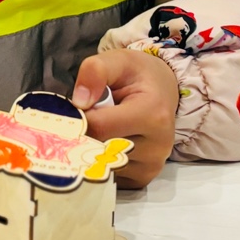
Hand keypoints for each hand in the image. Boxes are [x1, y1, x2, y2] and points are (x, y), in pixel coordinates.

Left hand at [71, 48, 178, 187]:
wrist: (163, 91)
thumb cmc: (138, 76)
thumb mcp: (119, 60)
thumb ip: (96, 70)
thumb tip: (79, 101)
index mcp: (152, 115)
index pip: (99, 127)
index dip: (80, 118)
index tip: (77, 107)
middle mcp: (156, 147)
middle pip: (98, 148)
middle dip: (84, 134)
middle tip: (86, 117)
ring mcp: (151, 167)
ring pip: (101, 164)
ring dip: (92, 148)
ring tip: (102, 128)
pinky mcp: (143, 180)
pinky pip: (108, 174)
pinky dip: (100, 160)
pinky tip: (107, 143)